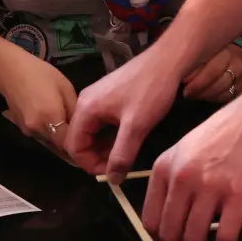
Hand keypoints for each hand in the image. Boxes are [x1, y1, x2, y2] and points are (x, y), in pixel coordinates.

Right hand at [0, 51, 76, 142]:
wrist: (9, 70)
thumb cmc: (40, 73)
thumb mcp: (65, 87)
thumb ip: (75, 110)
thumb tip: (82, 127)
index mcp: (50, 118)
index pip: (69, 143)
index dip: (80, 142)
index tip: (88, 137)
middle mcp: (38, 130)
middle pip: (59, 145)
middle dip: (70, 140)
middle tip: (80, 129)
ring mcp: (28, 131)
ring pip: (50, 141)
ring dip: (58, 135)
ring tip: (64, 119)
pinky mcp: (21, 129)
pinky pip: (40, 134)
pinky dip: (48, 130)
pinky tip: (49, 115)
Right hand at [64, 50, 182, 182]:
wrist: (167, 60)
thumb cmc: (150, 91)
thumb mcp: (136, 127)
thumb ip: (121, 155)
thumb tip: (112, 181)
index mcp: (86, 108)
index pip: (74, 146)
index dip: (89, 164)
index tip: (111, 173)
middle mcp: (86, 102)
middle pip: (80, 139)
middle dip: (97, 157)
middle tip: (120, 165)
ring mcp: (97, 98)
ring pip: (92, 132)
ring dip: (105, 147)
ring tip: (126, 154)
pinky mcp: (108, 96)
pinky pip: (102, 123)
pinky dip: (110, 135)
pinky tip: (127, 138)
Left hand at [143, 94, 241, 240]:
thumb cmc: (226, 133)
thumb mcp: (185, 149)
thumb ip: (172, 179)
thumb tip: (167, 216)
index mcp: (165, 167)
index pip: (150, 218)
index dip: (160, 238)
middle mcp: (182, 178)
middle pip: (169, 234)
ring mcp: (210, 187)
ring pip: (193, 240)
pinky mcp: (237, 196)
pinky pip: (224, 239)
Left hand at [181, 44, 241, 102]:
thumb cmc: (220, 49)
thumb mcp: (210, 48)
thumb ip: (198, 60)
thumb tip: (182, 74)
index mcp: (227, 54)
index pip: (211, 72)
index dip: (196, 82)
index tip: (184, 84)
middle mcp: (238, 66)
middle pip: (216, 86)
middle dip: (198, 91)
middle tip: (187, 93)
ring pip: (222, 94)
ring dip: (205, 96)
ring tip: (195, 94)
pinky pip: (228, 98)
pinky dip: (215, 98)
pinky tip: (207, 96)